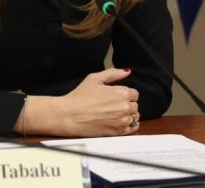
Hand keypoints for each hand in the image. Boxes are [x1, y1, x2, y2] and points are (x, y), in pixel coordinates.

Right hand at [23, 68, 138, 136]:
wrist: (69, 115)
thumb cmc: (80, 96)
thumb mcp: (95, 78)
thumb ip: (113, 73)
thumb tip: (126, 71)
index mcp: (121, 93)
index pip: (134, 93)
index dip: (126, 93)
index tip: (117, 95)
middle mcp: (124, 107)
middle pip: (135, 105)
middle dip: (127, 103)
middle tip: (114, 104)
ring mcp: (122, 121)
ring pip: (134, 117)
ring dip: (128, 114)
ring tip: (115, 113)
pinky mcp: (117, 132)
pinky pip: (132, 129)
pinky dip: (129, 125)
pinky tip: (121, 122)